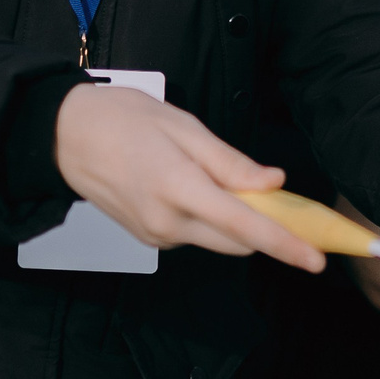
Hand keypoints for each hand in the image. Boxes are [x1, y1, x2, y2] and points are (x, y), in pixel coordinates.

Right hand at [52, 84, 322, 271]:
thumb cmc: (121, 119)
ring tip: (215, 175)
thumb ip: (230, 161)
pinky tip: (188, 185)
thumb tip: (272, 184)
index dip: (285, 244)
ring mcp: (155, 235)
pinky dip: (208, 218)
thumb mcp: (182, 126)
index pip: (244, 226)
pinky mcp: (148, 238)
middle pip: (237, 242)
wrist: (63, 137)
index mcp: (178, 187)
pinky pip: (193, 234)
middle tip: (276, 196)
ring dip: (233, 219)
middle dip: (265, 227)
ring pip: (216, 239)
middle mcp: (167, 222)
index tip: (315, 258)